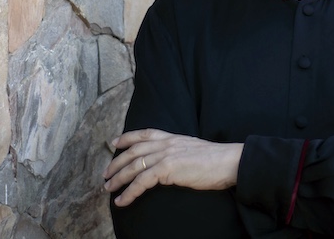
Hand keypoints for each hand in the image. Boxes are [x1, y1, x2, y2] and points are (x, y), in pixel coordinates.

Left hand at [103, 128, 243, 206]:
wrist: (228, 162)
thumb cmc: (215, 160)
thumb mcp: (192, 150)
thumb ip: (177, 152)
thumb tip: (169, 162)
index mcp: (172, 137)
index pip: (144, 134)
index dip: (127, 137)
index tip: (114, 143)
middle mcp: (166, 143)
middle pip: (133, 151)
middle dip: (116, 163)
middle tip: (105, 175)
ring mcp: (166, 155)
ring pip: (134, 166)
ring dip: (118, 179)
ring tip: (108, 189)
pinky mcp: (168, 169)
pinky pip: (142, 182)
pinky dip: (129, 192)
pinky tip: (122, 201)